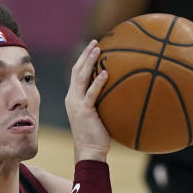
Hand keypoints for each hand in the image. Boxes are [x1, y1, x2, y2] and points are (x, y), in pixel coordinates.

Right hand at [65, 40, 110, 161]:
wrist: (89, 151)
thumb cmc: (97, 136)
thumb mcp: (99, 115)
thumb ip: (103, 102)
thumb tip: (121, 93)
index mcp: (73, 98)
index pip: (76, 73)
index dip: (83, 59)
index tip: (93, 47)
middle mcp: (72, 98)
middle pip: (76, 70)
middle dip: (86, 54)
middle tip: (96, 42)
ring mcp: (76, 103)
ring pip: (80, 77)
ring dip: (89, 61)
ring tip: (98, 49)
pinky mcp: (84, 111)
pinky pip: (91, 93)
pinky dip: (98, 82)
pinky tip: (106, 73)